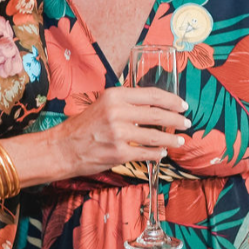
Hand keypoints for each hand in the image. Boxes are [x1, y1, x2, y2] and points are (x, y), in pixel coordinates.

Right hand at [50, 87, 190, 179]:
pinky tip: (162, 153)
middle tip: (186, 122)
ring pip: (155, 136)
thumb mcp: (103, 104)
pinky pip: (146, 153)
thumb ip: (126, 103)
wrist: (62, 148)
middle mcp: (117, 112)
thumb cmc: (82, 127)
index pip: (152, 94)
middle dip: (176, 119)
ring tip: (179, 140)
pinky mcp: (119, 153)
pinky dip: (157, 153)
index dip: (171, 100)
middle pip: (157, 114)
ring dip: (171, 139)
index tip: (182, 105)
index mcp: (114, 95)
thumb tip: (154, 106)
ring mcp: (119, 134)